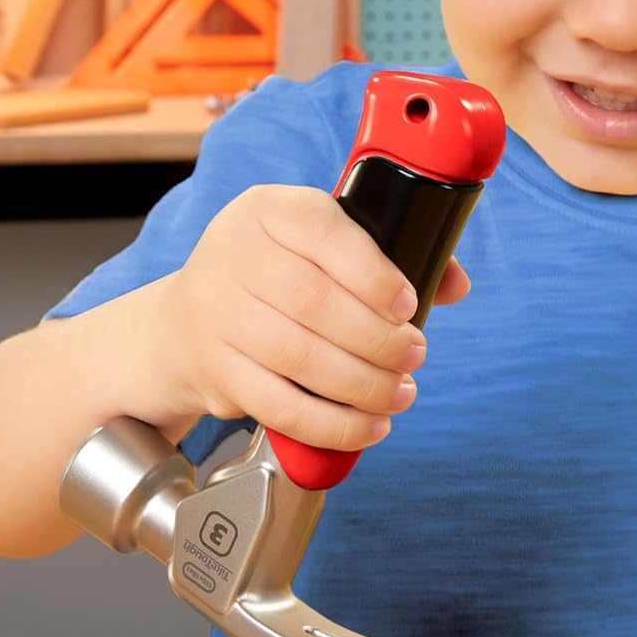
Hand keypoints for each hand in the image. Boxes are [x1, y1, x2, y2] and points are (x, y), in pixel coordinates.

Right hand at [155, 184, 469, 449]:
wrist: (184, 324)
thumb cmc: (275, 278)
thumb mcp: (319, 244)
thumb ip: (390, 253)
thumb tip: (453, 283)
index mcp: (269, 210)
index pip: (324, 232)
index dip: (374, 274)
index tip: (409, 307)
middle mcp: (232, 253)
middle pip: (314, 302)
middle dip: (378, 339)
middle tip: (414, 356)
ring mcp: (215, 312)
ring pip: (298, 357)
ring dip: (362, 385)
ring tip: (399, 393)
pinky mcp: (213, 369)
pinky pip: (278, 406)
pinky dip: (331, 424)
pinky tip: (368, 426)